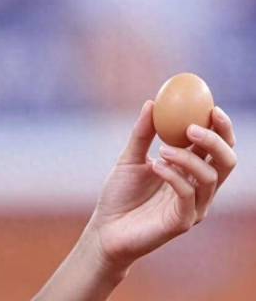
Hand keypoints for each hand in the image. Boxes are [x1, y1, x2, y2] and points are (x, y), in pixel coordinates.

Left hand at [83, 100, 236, 273]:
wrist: (105, 227)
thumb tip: (151, 102)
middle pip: (225, 161)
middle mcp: (199, 188)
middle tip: (193, 127)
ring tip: (161, 149)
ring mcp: (193, 206)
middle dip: (216, 140)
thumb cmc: (120, 193)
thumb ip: (142, 133)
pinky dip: (174, 175)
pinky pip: (188, 194)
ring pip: (209, 177)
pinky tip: (156, 165)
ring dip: (187, 157)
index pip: (217, 147)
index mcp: (191, 171)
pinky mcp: (182, 222)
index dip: (221, 127)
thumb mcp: (129, 157)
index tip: (211, 106)